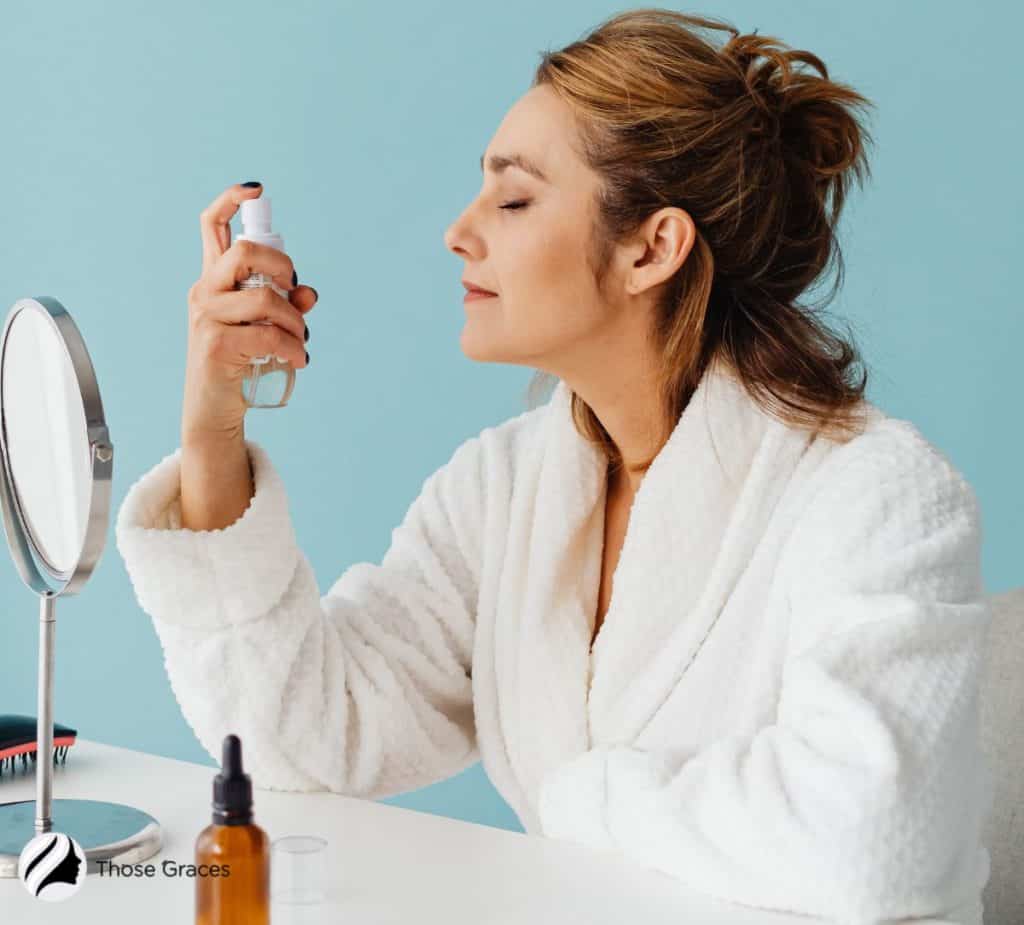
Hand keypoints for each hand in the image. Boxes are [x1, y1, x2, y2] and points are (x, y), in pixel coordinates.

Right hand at [181, 182, 317, 444]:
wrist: (215, 408)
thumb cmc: (242, 363)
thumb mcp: (267, 328)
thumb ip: (288, 305)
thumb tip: (309, 292)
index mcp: (214, 279)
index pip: (212, 226)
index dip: (231, 199)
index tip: (257, 190)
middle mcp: (205, 292)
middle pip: (245, 252)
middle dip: (283, 267)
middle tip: (295, 293)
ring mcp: (206, 317)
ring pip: (265, 299)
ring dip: (295, 321)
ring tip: (299, 342)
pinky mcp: (215, 345)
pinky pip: (267, 335)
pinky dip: (292, 347)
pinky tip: (297, 360)